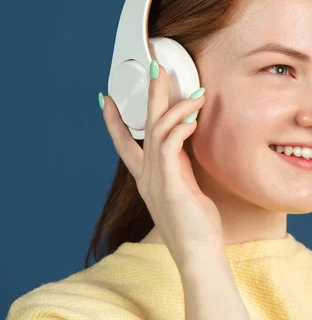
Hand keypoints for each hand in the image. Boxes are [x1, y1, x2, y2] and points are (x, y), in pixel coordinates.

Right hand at [101, 61, 223, 265]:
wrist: (197, 253)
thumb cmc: (195, 224)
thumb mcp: (185, 190)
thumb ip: (180, 169)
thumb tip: (186, 148)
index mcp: (148, 177)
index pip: (126, 144)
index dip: (114, 121)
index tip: (106, 99)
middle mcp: (147, 176)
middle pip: (141, 127)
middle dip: (147, 94)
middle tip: (153, 66)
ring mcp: (156, 179)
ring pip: (157, 130)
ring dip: (175, 106)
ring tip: (195, 91)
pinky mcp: (169, 184)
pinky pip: (169, 146)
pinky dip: (179, 127)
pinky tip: (192, 118)